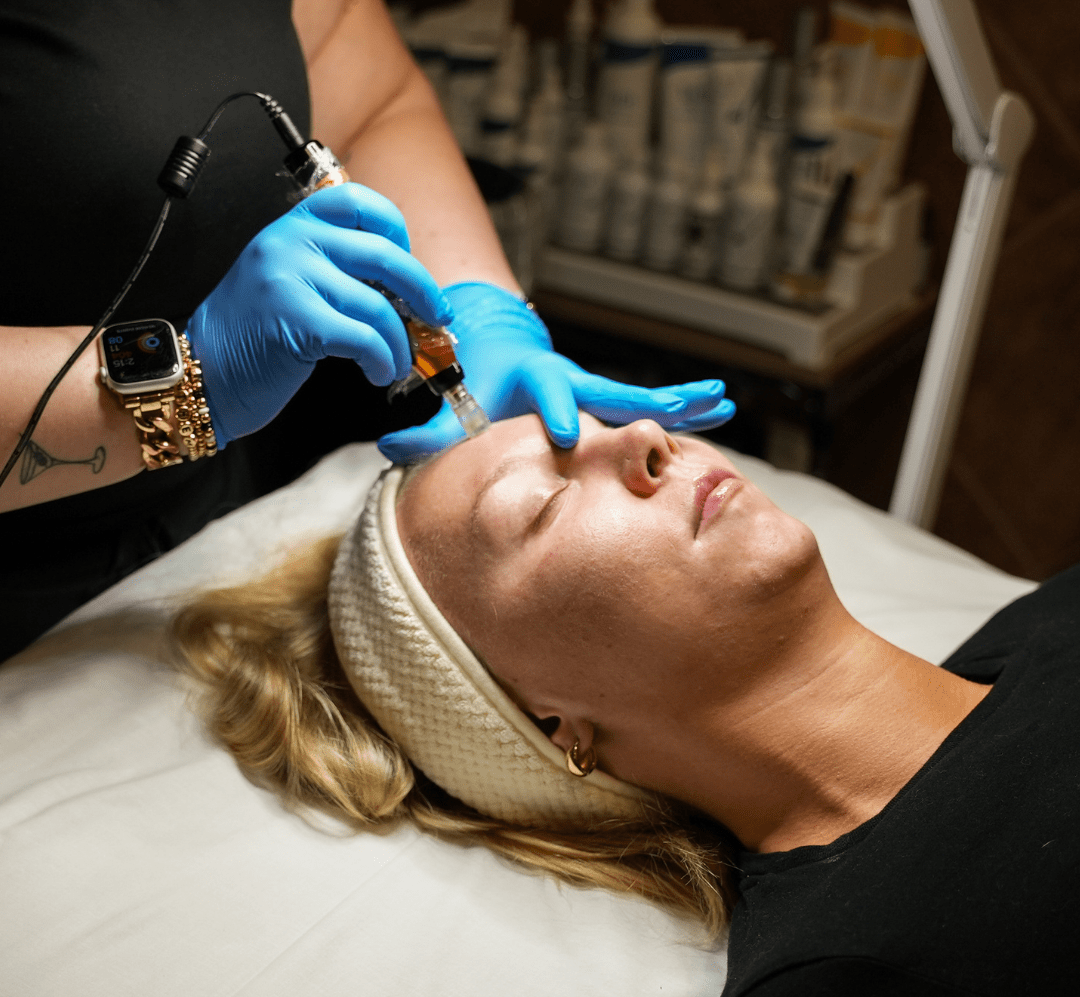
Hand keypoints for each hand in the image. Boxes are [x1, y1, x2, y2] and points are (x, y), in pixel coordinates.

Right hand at [187, 182, 452, 446]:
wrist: (199, 373)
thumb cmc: (251, 337)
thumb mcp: (288, 282)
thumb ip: (332, 270)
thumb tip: (402, 290)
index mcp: (292, 225)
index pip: (359, 203)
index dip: (396, 231)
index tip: (408, 265)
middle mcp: (291, 242)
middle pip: (384, 254)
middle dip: (423, 291)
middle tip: (437, 318)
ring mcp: (291, 278)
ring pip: (379, 305)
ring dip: (401, 343)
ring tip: (398, 364)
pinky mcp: (297, 321)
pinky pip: (365, 338)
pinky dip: (383, 361)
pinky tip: (378, 374)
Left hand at [377, 282, 734, 462]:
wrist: (490, 344)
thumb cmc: (470, 379)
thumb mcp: (445, 405)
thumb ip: (422, 429)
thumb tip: (387, 447)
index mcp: (533, 379)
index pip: (548, 396)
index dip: (557, 412)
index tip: (569, 434)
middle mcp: (571, 379)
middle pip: (615, 390)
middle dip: (650, 401)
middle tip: (686, 406)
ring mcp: (592, 387)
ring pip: (643, 394)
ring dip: (683, 399)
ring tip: (724, 400)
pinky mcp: (603, 395)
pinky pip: (647, 402)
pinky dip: (681, 405)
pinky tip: (717, 406)